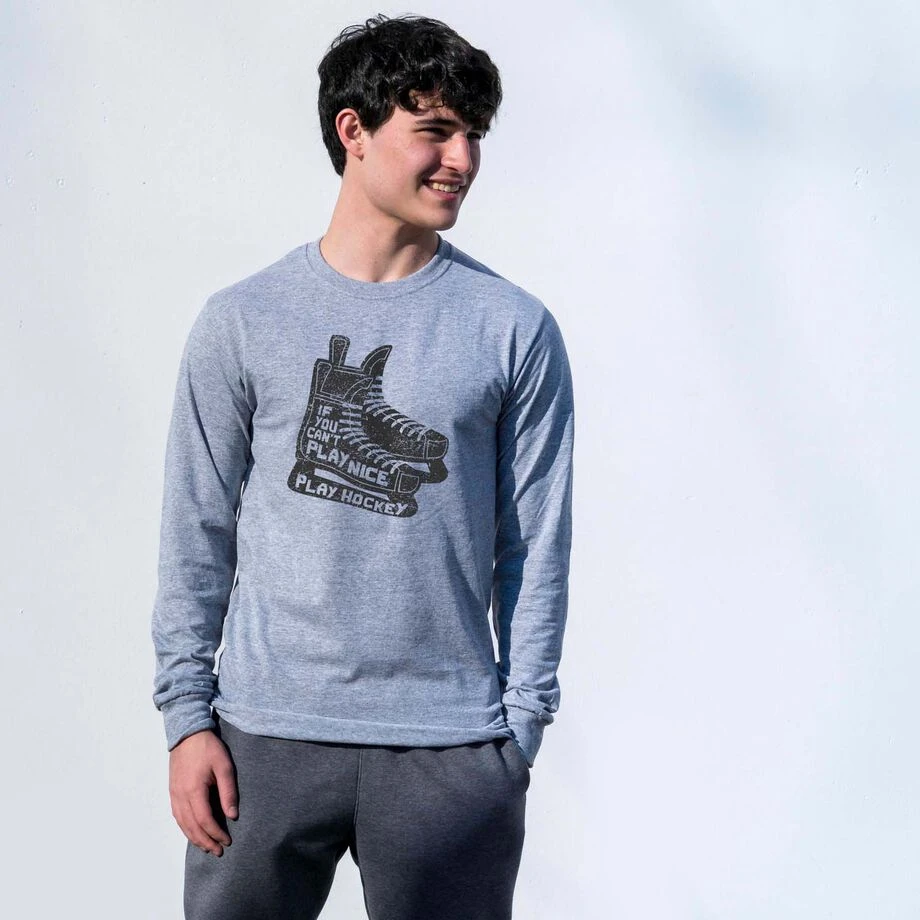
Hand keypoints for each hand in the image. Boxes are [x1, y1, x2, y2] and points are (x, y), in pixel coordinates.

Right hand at [169, 729, 237, 856]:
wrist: (187, 733)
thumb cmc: (208, 748)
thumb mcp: (224, 766)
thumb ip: (228, 791)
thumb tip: (232, 815)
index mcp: (194, 790)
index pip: (205, 821)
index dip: (216, 834)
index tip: (228, 841)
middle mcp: (180, 796)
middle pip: (192, 827)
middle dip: (206, 841)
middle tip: (218, 851)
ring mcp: (174, 794)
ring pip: (182, 824)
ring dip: (194, 838)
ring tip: (207, 847)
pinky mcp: (172, 790)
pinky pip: (177, 816)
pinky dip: (185, 828)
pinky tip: (193, 832)